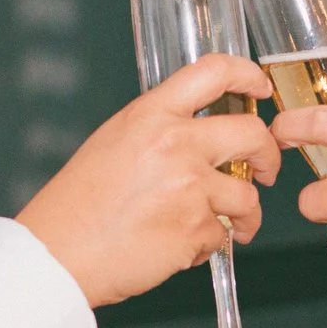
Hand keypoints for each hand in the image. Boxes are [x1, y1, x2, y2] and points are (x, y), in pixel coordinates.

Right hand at [18, 54, 280, 307]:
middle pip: (252, 134)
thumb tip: (198, 135)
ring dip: (245, 215)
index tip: (260, 89)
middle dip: (269, 155)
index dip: (247, 75)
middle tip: (266, 170)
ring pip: (247, 196)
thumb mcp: (112, 143)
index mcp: (150, 115)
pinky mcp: (194, 230)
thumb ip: (158, 131)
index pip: (212, 72)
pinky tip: (183, 245)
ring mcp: (189, 188)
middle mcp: (176, 145)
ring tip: (235, 226)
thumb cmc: (75, 206)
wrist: (58, 255)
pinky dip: (210, 243)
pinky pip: (222, 234)